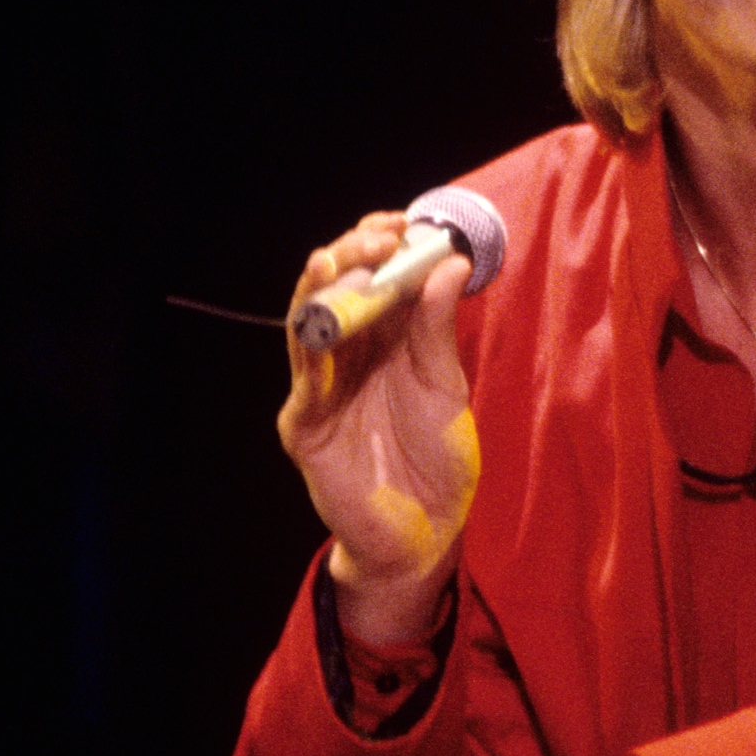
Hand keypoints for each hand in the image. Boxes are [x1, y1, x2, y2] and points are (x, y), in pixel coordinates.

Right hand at [279, 210, 478, 646]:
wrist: (426, 533)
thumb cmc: (436, 460)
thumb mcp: (446, 385)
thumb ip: (439, 329)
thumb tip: (450, 263)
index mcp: (381, 342)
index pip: (370, 277)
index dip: (382, 244)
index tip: (409, 222)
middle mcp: (344, 358)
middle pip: (334, 291)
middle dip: (354, 256)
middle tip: (383, 238)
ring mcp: (319, 390)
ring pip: (308, 326)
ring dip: (324, 290)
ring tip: (342, 259)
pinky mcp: (305, 426)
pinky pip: (304, 380)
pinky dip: (311, 347)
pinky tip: (323, 319)